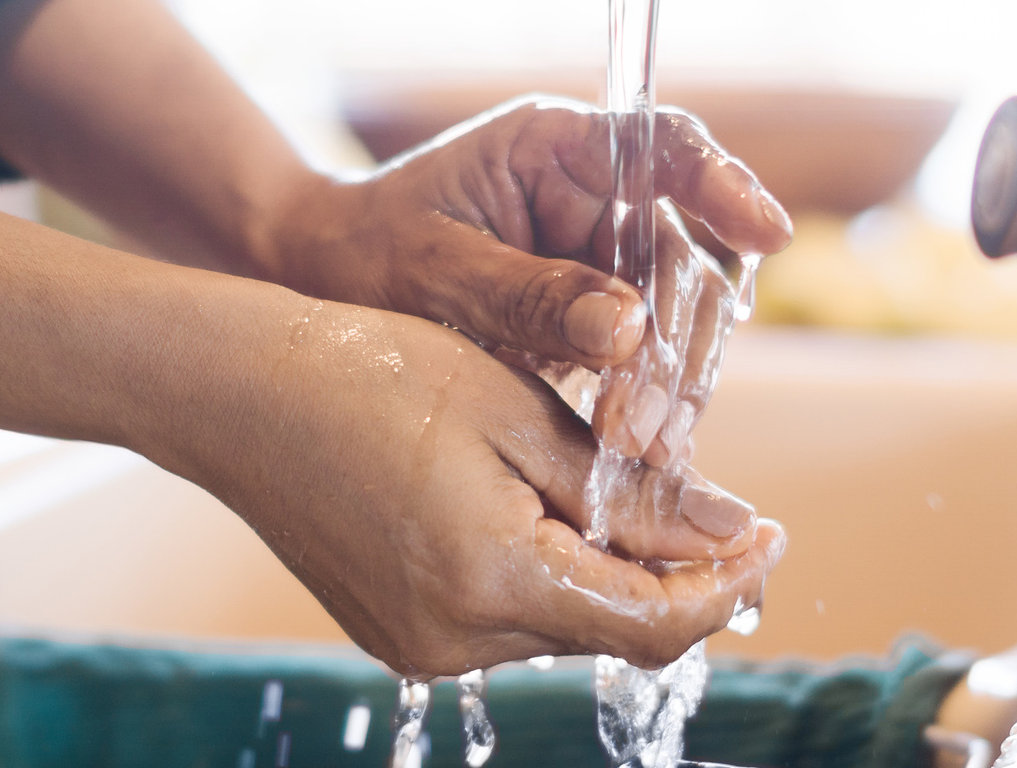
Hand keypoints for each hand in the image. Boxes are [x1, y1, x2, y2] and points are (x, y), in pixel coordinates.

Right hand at [143, 300, 784, 675]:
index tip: (775, 536)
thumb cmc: (377, 372)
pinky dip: (547, 573)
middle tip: (717, 509)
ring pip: (560, 623)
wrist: (241, 390)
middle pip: (610, 630)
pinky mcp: (397, 633)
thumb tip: (730, 537)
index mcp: (493, 581)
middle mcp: (455, 640)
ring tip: (622, 490)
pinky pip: (504, 618)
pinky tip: (546, 509)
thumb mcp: (522, 415)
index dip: (726, 586)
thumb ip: (633, 495)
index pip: (653, 623)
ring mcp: (419, 645)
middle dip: (675, 576)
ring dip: (609, 572)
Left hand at [265, 97, 791, 460]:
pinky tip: (639, 459)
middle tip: (650, 420)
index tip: (767, 234)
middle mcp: (595, 200)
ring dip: (670, 386)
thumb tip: (627, 328)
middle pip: (682, 255)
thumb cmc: (362, 252)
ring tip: (642, 451)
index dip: (726, 184)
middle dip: (679, 338)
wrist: (318, 287)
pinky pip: (647, 362)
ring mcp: (601, 263)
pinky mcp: (596, 323)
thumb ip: (526, 293)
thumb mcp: (434, 269)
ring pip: (675, 319)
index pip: (666, 148)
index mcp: (558, 150)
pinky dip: (647, 409)